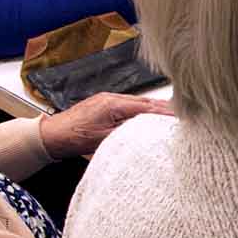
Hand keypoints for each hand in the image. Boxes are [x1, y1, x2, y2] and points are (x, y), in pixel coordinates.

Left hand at [39, 93, 173, 159]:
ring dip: (155, 107)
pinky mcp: (105, 103)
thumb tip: (147, 132)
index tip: (180, 117)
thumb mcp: (104, 140)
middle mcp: (112, 98)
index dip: (164, 113)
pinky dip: (143, 109)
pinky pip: (130, 104)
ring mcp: (108, 99)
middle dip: (165, 107)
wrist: (52, 134)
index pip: (146, 108)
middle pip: (145, 102)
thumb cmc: (74, 137)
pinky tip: (150, 113)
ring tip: (172, 111)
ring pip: (138, 102)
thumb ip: (127, 133)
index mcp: (113, 105)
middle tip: (184, 112)